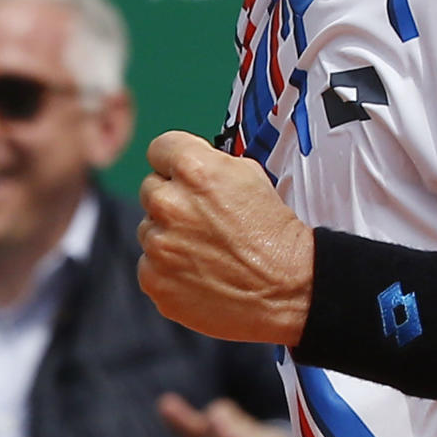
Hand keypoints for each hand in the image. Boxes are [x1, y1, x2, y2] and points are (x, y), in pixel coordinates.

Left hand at [138, 130, 312, 343]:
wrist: (286, 287)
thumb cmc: (273, 232)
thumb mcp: (249, 174)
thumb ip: (208, 162)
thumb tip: (185, 164)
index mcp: (193, 169)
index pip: (160, 148)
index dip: (175, 160)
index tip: (184, 173)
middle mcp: (169, 204)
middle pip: (151, 188)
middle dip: (173, 198)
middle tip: (203, 216)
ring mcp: (158, 245)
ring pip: (149, 228)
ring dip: (169, 234)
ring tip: (205, 247)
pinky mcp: (154, 280)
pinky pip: (150, 264)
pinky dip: (169, 268)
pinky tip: (199, 271)